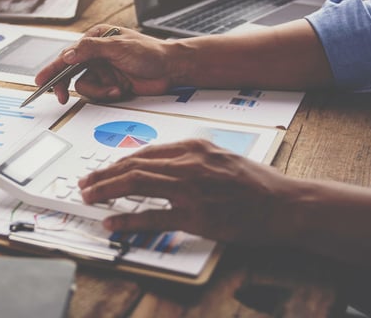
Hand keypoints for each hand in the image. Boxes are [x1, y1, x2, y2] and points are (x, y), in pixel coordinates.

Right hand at [34, 24, 175, 103]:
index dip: (53, 68)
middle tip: (59, 96)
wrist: (171, 69)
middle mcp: (97, 54)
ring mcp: (103, 70)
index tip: (41, 80)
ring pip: (84, 85)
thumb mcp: (118, 47)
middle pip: (70, 72)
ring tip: (113, 89)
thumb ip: (90, 49)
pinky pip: (98, 93)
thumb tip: (68, 55)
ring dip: (98, 91)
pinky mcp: (111, 84)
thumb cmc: (150, 52)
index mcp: (95, 39)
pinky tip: (120, 90)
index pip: (68, 54)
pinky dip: (107, 94)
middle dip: (65, 85)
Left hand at [78, 139, 293, 243]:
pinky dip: (128, 219)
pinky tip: (112, 222)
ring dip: (106, 190)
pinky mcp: (197, 216)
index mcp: (193, 147)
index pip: (144, 153)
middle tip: (85, 183)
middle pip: (133, 165)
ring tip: (88, 196)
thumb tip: (158, 163)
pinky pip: (154, 216)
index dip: (117, 162)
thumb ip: (190, 157)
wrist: (286, 203)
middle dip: (103, 174)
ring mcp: (192, 189)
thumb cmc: (256, 183)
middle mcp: (189, 163)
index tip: (101, 170)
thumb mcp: (221, 156)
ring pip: (137, 183)